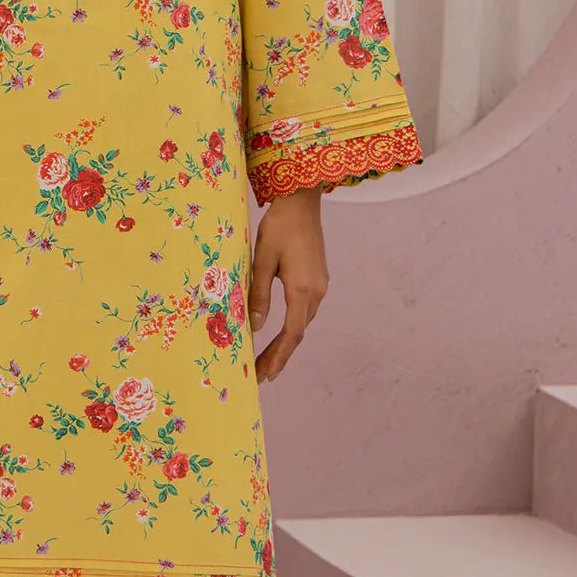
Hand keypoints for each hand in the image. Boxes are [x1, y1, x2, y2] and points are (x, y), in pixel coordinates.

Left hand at [249, 186, 328, 381]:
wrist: (302, 202)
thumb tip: (256, 326)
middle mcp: (317, 292)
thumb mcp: (262, 260)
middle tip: (261, 374)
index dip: (278, 357)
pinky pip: (305, 310)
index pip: (291, 334)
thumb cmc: (279, 226)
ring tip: (267, 359)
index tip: (264, 374)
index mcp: (302, 290)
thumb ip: (259, 294)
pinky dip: (292, 326)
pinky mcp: (318, 278)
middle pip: (299, 332)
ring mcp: (320, 285)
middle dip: (280, 355)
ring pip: (303, 322)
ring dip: (286, 342)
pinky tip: (280, 332)